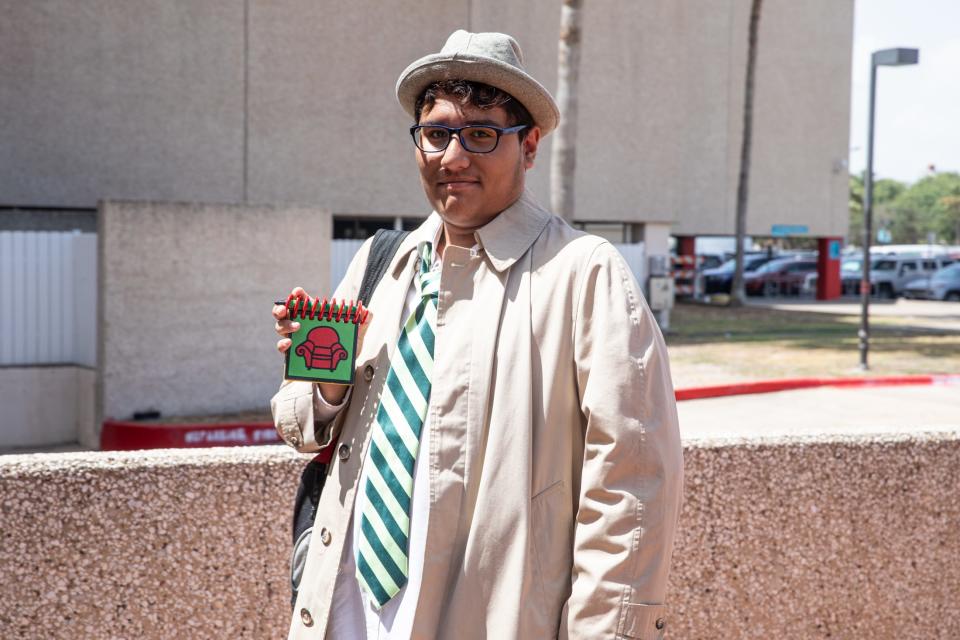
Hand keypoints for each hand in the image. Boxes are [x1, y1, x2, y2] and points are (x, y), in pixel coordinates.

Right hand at [273, 287, 372, 404]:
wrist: (340, 372)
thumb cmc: (345, 347)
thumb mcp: (356, 335)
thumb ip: (362, 323)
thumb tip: (367, 312)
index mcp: (314, 316)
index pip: (302, 301)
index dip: (297, 295)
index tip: (297, 292)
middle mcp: (301, 324)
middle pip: (284, 312)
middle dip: (281, 309)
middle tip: (286, 311)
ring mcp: (294, 338)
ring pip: (280, 327)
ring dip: (285, 325)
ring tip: (297, 328)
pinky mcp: (291, 353)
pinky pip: (281, 346)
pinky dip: (283, 344)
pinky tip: (289, 344)